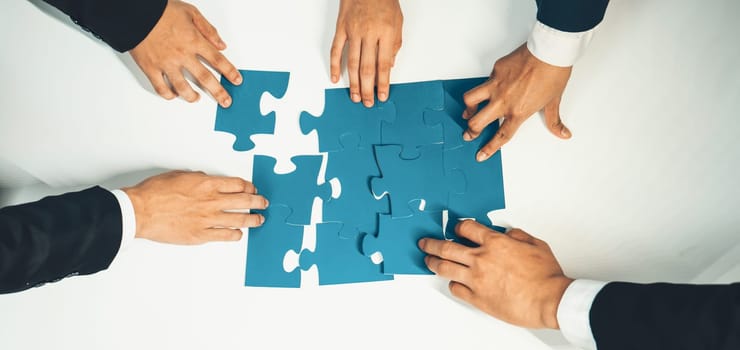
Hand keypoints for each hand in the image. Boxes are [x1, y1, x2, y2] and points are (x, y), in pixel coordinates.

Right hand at [123, 171, 267, 244]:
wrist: (141, 211)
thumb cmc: (155, 192)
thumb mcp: (180, 175)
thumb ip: (198, 178)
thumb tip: (206, 179)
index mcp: (207, 184)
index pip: (238, 185)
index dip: (249, 187)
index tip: (253, 189)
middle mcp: (212, 201)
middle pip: (244, 201)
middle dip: (258, 202)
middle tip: (263, 203)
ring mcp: (208, 219)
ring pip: (239, 219)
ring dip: (253, 219)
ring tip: (259, 220)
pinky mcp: (202, 235)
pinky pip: (225, 235)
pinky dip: (235, 235)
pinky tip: (239, 234)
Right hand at [129, 0, 241, 107]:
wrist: (134, 12)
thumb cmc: (160, 10)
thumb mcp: (190, 12)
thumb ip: (208, 30)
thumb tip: (221, 45)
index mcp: (193, 40)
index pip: (217, 60)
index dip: (229, 72)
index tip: (237, 80)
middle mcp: (182, 55)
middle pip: (205, 78)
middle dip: (218, 92)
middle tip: (226, 101)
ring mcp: (166, 63)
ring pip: (183, 87)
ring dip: (192, 97)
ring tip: (197, 99)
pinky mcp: (150, 68)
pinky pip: (160, 87)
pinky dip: (168, 94)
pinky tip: (174, 95)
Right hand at [330, 0, 402, 106]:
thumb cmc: (384, 0)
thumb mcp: (398, 21)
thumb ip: (395, 44)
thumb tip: (389, 66)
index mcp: (386, 33)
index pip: (384, 65)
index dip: (383, 83)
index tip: (382, 96)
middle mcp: (369, 34)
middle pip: (368, 68)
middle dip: (368, 88)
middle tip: (368, 102)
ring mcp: (353, 31)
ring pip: (352, 63)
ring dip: (354, 83)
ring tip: (355, 96)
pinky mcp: (341, 28)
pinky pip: (336, 50)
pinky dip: (335, 66)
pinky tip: (335, 78)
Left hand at [418, 220, 573, 328]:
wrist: (548, 300)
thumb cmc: (545, 276)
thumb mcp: (536, 245)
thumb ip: (518, 236)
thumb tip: (509, 233)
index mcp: (495, 243)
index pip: (467, 229)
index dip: (458, 227)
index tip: (455, 229)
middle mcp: (481, 259)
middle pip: (447, 247)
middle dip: (432, 244)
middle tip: (426, 243)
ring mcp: (476, 279)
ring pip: (445, 267)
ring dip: (433, 262)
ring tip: (429, 261)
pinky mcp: (477, 297)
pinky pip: (456, 288)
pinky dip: (452, 283)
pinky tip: (452, 281)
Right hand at [463, 43, 572, 161]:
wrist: (551, 52)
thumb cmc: (553, 74)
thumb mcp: (553, 101)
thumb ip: (553, 121)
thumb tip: (563, 133)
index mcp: (518, 112)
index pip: (500, 136)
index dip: (489, 148)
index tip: (481, 154)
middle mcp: (504, 101)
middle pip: (478, 122)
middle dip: (471, 131)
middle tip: (469, 134)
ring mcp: (497, 85)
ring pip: (470, 100)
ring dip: (468, 108)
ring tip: (469, 111)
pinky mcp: (496, 70)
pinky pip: (485, 80)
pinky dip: (486, 85)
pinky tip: (491, 85)